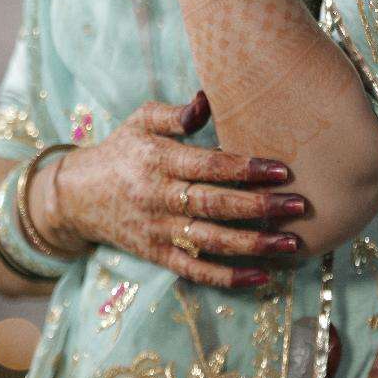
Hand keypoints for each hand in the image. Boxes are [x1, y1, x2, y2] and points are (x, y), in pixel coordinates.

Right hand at [36, 90, 310, 289]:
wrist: (78, 196)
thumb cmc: (122, 149)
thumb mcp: (141, 120)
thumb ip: (175, 113)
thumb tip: (207, 100)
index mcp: (159, 160)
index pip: (209, 166)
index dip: (245, 167)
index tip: (282, 168)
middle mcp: (160, 197)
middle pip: (215, 205)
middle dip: (260, 207)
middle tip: (299, 205)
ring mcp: (159, 231)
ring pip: (211, 242)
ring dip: (253, 245)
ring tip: (291, 242)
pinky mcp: (157, 255)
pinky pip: (195, 270)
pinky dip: (228, 277)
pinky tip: (262, 276)